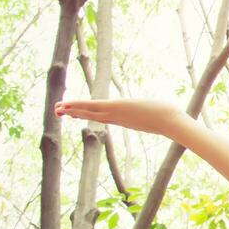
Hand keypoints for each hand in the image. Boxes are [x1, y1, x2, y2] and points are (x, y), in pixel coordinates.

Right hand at [54, 97, 183, 136]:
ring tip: (57, 109)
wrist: (172, 122)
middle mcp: (118, 119)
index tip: (76, 115)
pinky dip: (79, 106)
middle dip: (75, 113)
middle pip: (92, 116)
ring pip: (89, 112)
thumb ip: (158, 112)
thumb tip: (169, 110)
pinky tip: (67, 106)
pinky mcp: (116, 109)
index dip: (88, 114)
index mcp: (125, 120)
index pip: (103, 117)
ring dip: (72, 110)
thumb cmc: (171, 119)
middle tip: (60, 113)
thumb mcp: (161, 114)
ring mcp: (116, 114)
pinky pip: (93, 108)